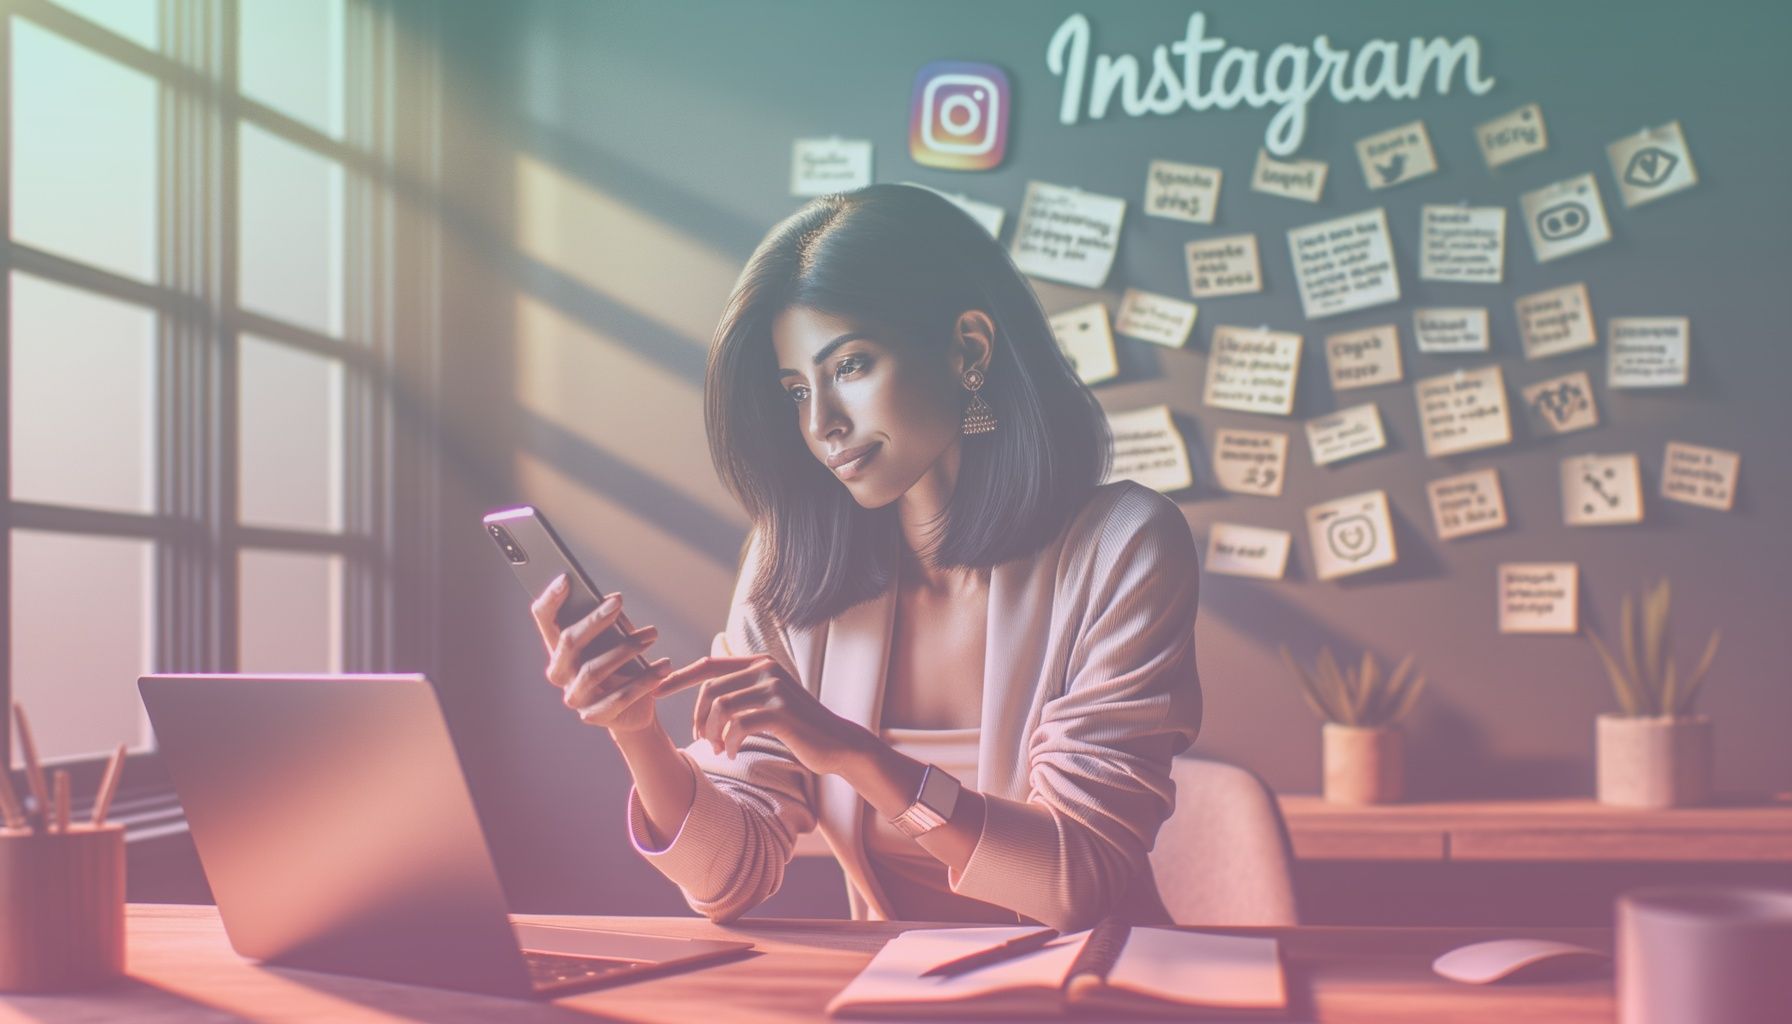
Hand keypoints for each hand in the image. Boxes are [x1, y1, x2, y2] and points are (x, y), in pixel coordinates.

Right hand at [531, 575, 670, 734]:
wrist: (633, 711)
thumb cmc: (622, 667)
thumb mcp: (615, 640)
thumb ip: (610, 622)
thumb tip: (612, 601)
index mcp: (559, 648)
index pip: (544, 619)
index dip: (551, 599)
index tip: (566, 578)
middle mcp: (560, 673)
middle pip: (569, 642)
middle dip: (594, 619)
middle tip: (618, 602)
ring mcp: (575, 697)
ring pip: (593, 670)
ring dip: (625, 648)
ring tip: (652, 635)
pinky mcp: (594, 716)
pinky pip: (619, 697)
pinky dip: (644, 680)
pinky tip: (663, 667)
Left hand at [655, 654, 870, 775]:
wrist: (837, 744)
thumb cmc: (799, 724)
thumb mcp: (770, 695)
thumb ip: (744, 677)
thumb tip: (716, 651)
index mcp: (760, 663)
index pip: (709, 665)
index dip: (678, 678)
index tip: (654, 692)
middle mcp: (766, 669)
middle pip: (710, 689)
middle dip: (699, 718)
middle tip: (701, 740)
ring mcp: (774, 689)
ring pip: (721, 708)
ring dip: (712, 733)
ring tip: (719, 748)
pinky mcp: (780, 712)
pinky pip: (738, 725)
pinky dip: (730, 742)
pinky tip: (733, 752)